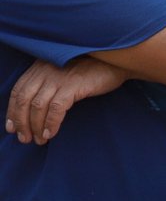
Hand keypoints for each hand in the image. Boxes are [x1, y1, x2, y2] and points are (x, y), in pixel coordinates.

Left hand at [6, 57, 128, 144]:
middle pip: (24, 100)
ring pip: (37, 107)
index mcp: (41, 65)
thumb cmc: (92, 68)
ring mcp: (59, 77)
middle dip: (21, 122)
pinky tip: (52, 133)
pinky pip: (56, 109)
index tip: (12, 128)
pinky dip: (51, 123)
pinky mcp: (73, 85)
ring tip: (39, 140)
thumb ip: (48, 81)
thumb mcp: (64, 70)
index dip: (12, 111)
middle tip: (24, 139)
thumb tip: (32, 107)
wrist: (118, 61)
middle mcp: (46, 70)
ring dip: (35, 127)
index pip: (18, 90)